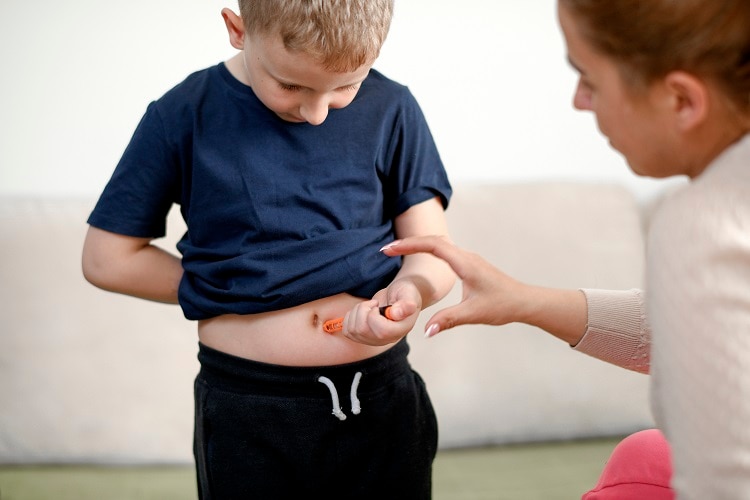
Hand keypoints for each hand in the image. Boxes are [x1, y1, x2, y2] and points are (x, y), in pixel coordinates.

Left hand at [342, 285, 420, 346]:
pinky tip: (361, 312)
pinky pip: (347, 331)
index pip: (381, 331)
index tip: (377, 305)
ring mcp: (374, 340)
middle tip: (373, 304)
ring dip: (356, 312)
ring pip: (353, 330)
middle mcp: (387, 339)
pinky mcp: (363, 336)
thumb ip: (406, 304)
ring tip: (368, 306)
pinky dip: (349, 318)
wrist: (398, 296)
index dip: (373, 316)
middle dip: (362, 310)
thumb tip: (396, 314)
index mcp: (400, 330)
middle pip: (362, 330)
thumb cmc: (404, 293)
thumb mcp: (408, 294)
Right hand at [381, 236, 527, 337]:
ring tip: (397, 251)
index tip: (389, 250)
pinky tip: (421, 257)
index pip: (432, 246)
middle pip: (433, 240)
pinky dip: (428, 250)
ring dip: (418, 245)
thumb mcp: (473, 314)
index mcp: (465, 263)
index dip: (409, 246)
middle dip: (408, 243)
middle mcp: (466, 257)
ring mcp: (468, 259)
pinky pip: (445, 251)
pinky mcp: (470, 265)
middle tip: (386, 250)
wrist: (524, 301)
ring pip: (439, 244)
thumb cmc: (502, 305)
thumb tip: (426, 331)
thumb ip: (447, 320)